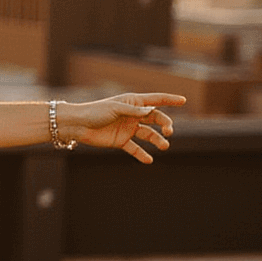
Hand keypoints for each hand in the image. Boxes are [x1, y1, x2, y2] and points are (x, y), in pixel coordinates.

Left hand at [65, 93, 185, 163]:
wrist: (78, 125)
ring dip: (157, 140)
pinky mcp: (121, 141)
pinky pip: (135, 148)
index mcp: (133, 102)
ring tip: (164, 146)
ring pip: (148, 134)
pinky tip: (149, 160)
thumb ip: (133, 111)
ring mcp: (128, 128)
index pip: (155, 100)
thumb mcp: (115, 109)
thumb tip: (152, 111)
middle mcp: (133, 115)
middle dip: (165, 124)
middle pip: (156, 119)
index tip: (184, 100)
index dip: (170, 100)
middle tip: (169, 131)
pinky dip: (142, 154)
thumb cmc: (95, 112)